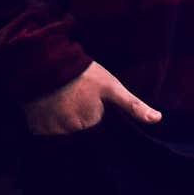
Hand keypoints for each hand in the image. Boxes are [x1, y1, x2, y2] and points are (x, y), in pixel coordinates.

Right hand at [23, 61, 162, 135]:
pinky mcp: (35, 127)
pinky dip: (48, 126)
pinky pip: (45, 134)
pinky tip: (50, 110)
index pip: (96, 133)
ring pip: (62, 136)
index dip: (95, 120)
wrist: (46, 59)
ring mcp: (50, 130)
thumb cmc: (83, 73)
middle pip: (79, 136)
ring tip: (63, 104)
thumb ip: (133, 105)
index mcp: (89, 123)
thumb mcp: (111, 86)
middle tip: (76, 101)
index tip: (91, 106)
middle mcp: (69, 132)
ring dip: (63, 125)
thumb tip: (158, 119)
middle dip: (80, 124)